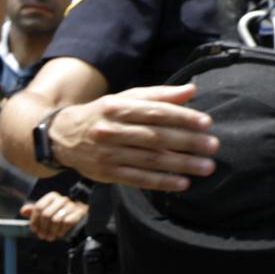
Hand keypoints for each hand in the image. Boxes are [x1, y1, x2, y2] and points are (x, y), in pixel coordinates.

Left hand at [21, 192, 87, 241]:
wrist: (79, 214)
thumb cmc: (58, 214)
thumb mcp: (45, 211)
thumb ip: (33, 211)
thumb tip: (22, 211)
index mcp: (51, 196)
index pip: (38, 208)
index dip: (34, 220)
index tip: (34, 230)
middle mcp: (61, 199)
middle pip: (46, 214)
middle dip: (42, 228)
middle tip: (42, 236)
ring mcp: (71, 205)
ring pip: (56, 220)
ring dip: (51, 231)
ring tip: (50, 237)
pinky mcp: (78, 213)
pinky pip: (67, 223)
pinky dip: (61, 230)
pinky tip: (59, 234)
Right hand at [46, 83, 218, 189]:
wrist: (62, 136)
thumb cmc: (103, 115)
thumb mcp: (125, 99)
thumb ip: (159, 96)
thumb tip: (192, 90)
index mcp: (118, 108)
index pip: (155, 112)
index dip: (182, 118)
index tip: (206, 123)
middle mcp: (112, 130)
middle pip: (156, 137)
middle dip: (187, 142)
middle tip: (212, 146)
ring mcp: (109, 153)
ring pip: (150, 159)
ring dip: (181, 164)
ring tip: (206, 167)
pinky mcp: (107, 173)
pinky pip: (138, 178)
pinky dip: (161, 181)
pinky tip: (181, 182)